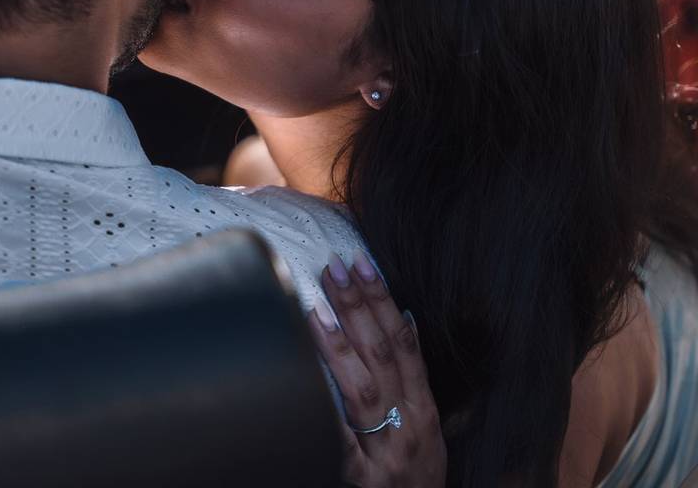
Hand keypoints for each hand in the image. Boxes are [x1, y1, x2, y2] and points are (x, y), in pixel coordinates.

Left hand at [308, 252, 446, 487]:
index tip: (362, 263)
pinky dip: (326, 415)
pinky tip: (305, 383)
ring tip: (318, 311)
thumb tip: (404, 320)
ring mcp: (386, 454)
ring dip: (340, 348)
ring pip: (362, 392)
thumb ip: (413, 379)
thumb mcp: (425, 426)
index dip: (382, 299)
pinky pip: (339, 446)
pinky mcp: (363, 481)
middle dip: (358, 309)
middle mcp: (409, 426)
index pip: (403, 342)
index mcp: (423, 409)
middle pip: (382, 356)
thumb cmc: (416, 472)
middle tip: (334, 269)